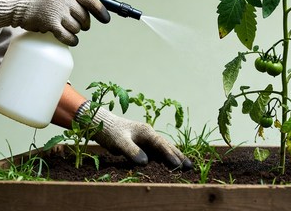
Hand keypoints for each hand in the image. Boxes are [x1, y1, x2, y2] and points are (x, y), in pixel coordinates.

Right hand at [0, 0, 109, 45]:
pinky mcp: (50, 22)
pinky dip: (71, 40)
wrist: (14, 3)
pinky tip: (71, 40)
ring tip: (66, 28)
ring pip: (77, 27)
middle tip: (79, 25)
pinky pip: (68, 36)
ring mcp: (57, 9)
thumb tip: (89, 10)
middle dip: (84, 23)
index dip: (100, 11)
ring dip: (74, 31)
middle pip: (84, 16)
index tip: (105, 19)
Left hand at [76, 100, 192, 169]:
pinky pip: (156, 151)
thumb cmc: (110, 131)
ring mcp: (146, 138)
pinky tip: (169, 163)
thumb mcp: (119, 142)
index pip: (161, 145)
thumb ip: (132, 151)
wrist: (101, 123)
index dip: (170, 155)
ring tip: (185, 165)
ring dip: (173, 156)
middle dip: (178, 155)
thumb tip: (145, 162)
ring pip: (163, 148)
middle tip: (190, 166)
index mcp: (146, 131)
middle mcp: (148, 134)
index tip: (178, 164)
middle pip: (166, 145)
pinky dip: (164, 157)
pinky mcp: (141, 143)